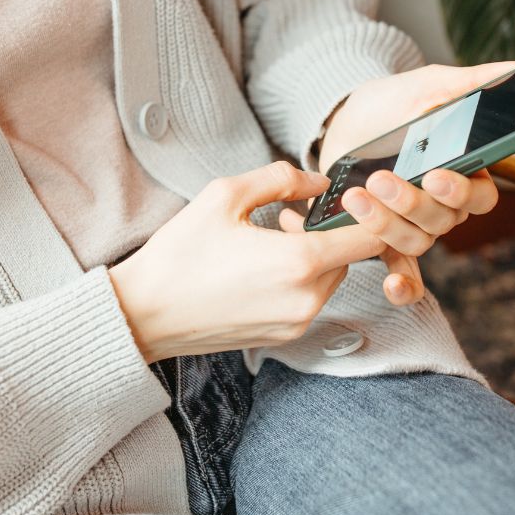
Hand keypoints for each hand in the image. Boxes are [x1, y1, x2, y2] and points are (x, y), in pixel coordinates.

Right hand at [109, 162, 385, 362]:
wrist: (144, 314)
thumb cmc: (180, 255)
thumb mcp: (225, 195)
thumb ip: (281, 178)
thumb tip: (319, 181)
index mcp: (299, 262)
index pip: (370, 238)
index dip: (368, 213)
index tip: (347, 198)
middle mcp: (306, 298)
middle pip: (352, 258)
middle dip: (329, 232)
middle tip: (287, 217)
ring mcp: (296, 322)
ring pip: (331, 279)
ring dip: (314, 256)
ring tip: (270, 239)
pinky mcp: (283, 336)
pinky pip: (310, 299)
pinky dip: (299, 279)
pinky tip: (261, 266)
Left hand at [311, 63, 514, 303]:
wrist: (343, 120)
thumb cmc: (392, 103)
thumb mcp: (429, 86)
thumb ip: (473, 82)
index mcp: (465, 171)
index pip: (480, 196)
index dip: (461, 190)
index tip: (436, 174)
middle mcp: (444, 204)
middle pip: (444, 220)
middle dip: (411, 202)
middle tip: (381, 179)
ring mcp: (414, 223)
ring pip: (417, 240)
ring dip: (387, 225)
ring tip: (357, 198)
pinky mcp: (384, 236)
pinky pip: (404, 270)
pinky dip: (402, 284)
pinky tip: (391, 285)